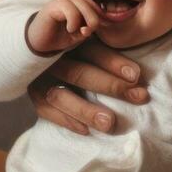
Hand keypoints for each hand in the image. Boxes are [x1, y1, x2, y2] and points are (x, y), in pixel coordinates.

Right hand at [25, 0, 103, 53]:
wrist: (40, 42)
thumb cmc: (60, 36)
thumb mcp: (79, 35)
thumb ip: (89, 29)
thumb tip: (95, 25)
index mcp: (80, 4)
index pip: (97, 6)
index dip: (102, 18)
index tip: (100, 30)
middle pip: (90, 3)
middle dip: (95, 19)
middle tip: (88, 32)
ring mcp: (62, 0)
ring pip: (81, 3)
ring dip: (85, 18)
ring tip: (79, 31)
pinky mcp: (53, 5)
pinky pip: (69, 8)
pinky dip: (73, 20)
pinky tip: (70, 29)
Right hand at [26, 40, 148, 136]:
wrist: (38, 50)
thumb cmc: (77, 48)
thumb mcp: (90, 42)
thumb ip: (107, 48)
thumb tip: (137, 73)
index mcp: (68, 41)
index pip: (92, 51)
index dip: (114, 63)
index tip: (137, 76)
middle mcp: (51, 58)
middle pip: (79, 73)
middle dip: (110, 86)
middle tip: (138, 97)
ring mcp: (39, 77)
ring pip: (61, 96)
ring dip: (86, 111)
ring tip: (109, 123)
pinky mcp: (33, 93)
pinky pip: (46, 110)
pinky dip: (66, 121)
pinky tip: (87, 131)